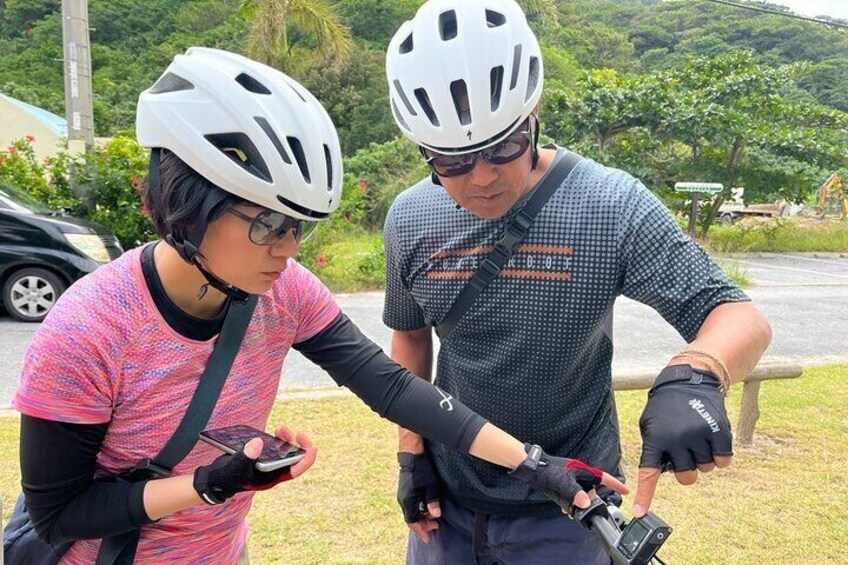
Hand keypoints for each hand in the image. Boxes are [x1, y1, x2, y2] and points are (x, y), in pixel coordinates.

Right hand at [193, 427, 316, 503]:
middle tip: (286, 430)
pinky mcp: (261, 460)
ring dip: (286, 440)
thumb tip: (259, 441)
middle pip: (293, 458)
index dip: (307, 457)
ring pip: (285, 452)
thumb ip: (246, 456)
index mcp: (272, 479)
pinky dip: (276, 441)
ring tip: (280, 428)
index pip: (296, 470)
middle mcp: (272, 473)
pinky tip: (273, 433)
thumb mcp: (235, 467)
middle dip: (295, 443)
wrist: (214, 481)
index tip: (310, 444)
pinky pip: (275, 449)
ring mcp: (267, 466)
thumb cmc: (225, 478)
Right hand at [397, 451, 441, 542]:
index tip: (429, 537)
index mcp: (408, 501)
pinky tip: (426, 509)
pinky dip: (418, 510)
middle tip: (435, 526)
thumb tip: (436, 515)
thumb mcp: (431, 486)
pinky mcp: (404, 490)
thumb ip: (432, 502)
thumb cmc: (422, 468)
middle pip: (411, 519)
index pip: (413, 522)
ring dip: (421, 517)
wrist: (412, 454)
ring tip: (433, 518)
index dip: (421, 530)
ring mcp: (402, 495)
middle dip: (423, 525)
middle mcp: (402, 500)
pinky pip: (410, 506)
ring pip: (411, 512)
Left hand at [509, 444, 628, 512]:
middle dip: (591, 500)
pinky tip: (566, 510)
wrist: (530, 467)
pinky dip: (572, 502)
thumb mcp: (562, 483)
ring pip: (582, 493)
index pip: (603, 478)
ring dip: (580, 503)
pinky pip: (573, 494)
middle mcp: (579, 473)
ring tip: (573, 513)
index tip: (626, 491)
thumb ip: (575, 494)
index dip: (615, 484)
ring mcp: (571, 478)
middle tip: (589, 511)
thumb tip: (587, 504)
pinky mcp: (564, 482)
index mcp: (582, 470)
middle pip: (593, 488)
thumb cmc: (546, 471)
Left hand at [634, 365, 732, 516]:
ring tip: (695, 436)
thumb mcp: (650, 424)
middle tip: (683, 449)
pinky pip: (723, 461)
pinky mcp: (720, 433)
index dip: (644, 495)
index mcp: (656, 438)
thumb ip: (653, 449)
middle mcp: (677, 439)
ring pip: (705, 469)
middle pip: (685, 477)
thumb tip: (658, 474)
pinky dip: (719, 455)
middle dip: (685, 468)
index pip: (649, 473)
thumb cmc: (666, 408)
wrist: (689, 381)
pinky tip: (711, 439)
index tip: (638, 513)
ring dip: (702, 459)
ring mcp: (699, 436)